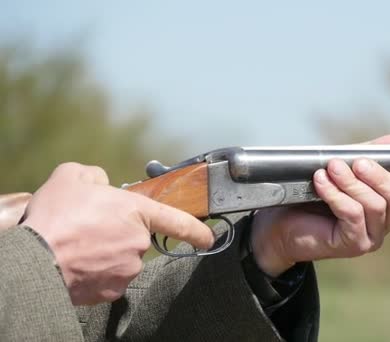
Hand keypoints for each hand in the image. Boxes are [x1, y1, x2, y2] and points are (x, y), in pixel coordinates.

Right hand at [22, 162, 213, 304]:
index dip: (197, 230)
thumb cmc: (55, 217)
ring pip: (122, 258)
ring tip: (78, 245)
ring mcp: (128, 269)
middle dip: (118, 233)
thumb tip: (102, 184)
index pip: (178, 221)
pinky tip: (77, 263)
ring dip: (106, 253)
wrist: (35, 260)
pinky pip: (109, 278)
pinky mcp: (113, 291)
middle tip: (89, 228)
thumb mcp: (72, 177)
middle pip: (136, 237)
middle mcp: (139, 243)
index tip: (209, 237)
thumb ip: (95, 175)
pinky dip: (97, 272)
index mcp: (137, 212)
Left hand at [251, 134, 389, 276]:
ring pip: (375, 206)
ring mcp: (370, 236)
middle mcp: (385, 222)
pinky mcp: (352, 244)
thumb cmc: (313, 193)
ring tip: (332, 167)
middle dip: (382, 177)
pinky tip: (321, 181)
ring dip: (352, 182)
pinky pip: (352, 215)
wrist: (279, 221)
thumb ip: (373, 155)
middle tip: (359, 162)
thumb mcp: (346, 167)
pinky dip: (336, 194)